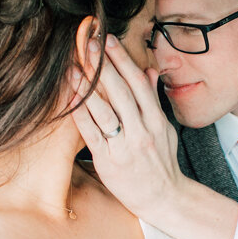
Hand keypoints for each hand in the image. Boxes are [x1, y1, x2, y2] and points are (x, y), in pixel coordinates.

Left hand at [69, 35, 184, 219]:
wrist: (164, 198)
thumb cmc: (162, 163)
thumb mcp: (165, 129)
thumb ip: (154, 100)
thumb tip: (149, 71)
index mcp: (156, 120)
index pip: (138, 84)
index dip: (123, 60)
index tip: (110, 41)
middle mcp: (142, 130)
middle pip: (121, 92)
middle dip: (104, 66)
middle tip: (89, 45)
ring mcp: (125, 146)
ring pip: (106, 111)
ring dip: (89, 88)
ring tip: (75, 67)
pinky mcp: (109, 161)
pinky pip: (93, 134)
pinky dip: (82, 115)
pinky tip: (72, 99)